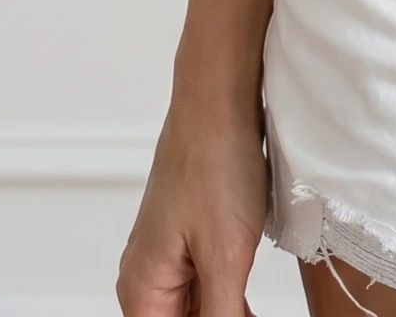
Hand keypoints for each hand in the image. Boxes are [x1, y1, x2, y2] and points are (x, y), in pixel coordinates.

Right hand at [116, 98, 268, 316]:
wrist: (220, 100)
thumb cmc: (215, 163)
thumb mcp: (226, 255)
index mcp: (142, 291)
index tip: (238, 316)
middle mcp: (147, 280)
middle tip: (249, 310)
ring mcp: (170, 260)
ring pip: (197, 312)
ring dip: (228, 314)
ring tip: (252, 303)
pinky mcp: (193, 242)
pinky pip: (206, 290)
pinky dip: (230, 301)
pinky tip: (253, 303)